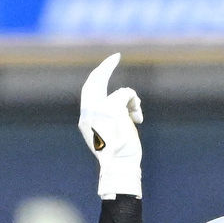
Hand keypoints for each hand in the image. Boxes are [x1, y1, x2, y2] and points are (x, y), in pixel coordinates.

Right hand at [79, 52, 143, 199]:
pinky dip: (135, 105)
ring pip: (119, 92)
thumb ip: (109, 118)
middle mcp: (89, 111)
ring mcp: (99, 108)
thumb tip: (122, 105)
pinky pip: (127, 94)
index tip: (104, 67)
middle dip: (105, 66)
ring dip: (132, 103)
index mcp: (86, 119)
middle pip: (95, 80)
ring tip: (135, 118)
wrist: (119, 167)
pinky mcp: (112, 108)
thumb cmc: (119, 157)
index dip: (97, 77)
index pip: (88, 91)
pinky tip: (137, 119)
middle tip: (115, 56)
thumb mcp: (110, 136)